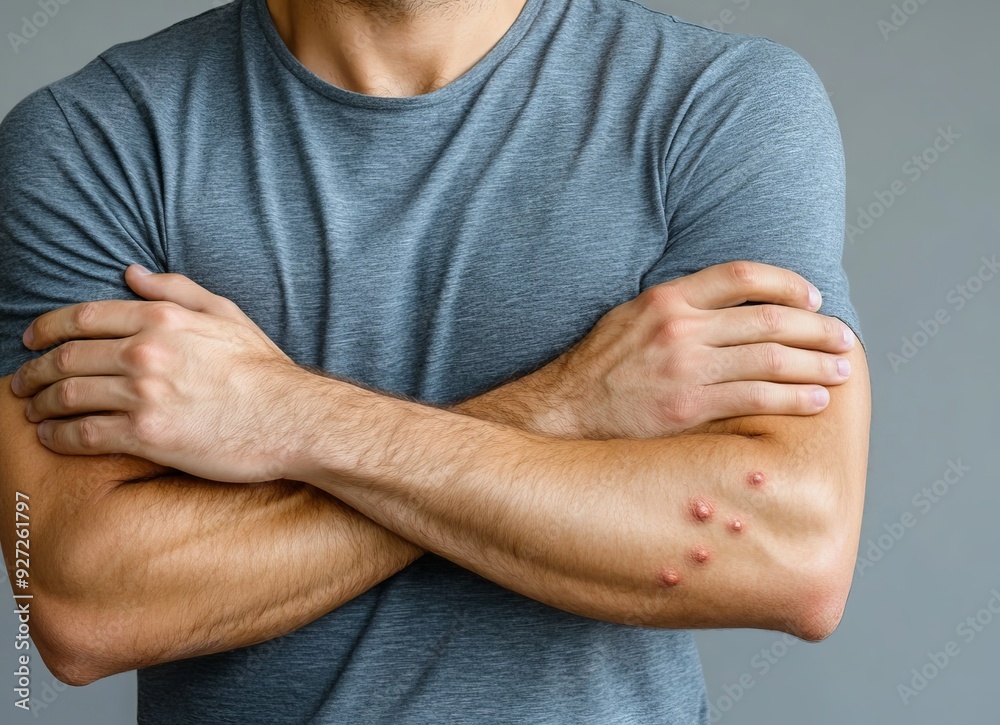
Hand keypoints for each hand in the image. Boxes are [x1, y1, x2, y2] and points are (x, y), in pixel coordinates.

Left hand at [10, 266, 311, 481]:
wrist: (291, 418)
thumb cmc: (263, 370)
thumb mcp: (226, 314)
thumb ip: (176, 290)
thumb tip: (132, 273)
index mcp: (162, 319)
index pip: (83, 318)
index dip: (46, 328)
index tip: (31, 340)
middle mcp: (145, 353)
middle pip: (66, 358)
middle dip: (34, 370)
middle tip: (22, 382)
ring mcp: (143, 395)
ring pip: (67, 396)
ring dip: (40, 404)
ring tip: (32, 411)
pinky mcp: (146, 436)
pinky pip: (83, 435)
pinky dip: (57, 437)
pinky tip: (51, 438)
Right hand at [532, 261, 855, 438]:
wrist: (563, 412)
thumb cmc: (599, 370)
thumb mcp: (629, 319)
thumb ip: (675, 308)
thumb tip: (725, 306)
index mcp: (666, 300)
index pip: (741, 276)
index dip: (787, 284)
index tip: (811, 299)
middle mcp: (679, 328)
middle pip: (768, 320)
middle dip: (816, 329)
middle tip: (843, 338)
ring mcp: (685, 368)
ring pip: (770, 359)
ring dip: (815, 364)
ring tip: (842, 370)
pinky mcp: (688, 407)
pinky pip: (755, 398)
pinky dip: (793, 399)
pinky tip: (815, 401)